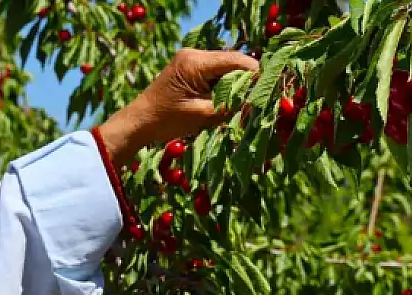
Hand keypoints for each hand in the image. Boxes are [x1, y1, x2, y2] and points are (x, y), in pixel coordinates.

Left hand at [97, 48, 258, 164]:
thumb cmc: (166, 121)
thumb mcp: (203, 115)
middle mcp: (194, 54)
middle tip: (263, 100)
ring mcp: (191, 59)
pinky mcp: (190, 68)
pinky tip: (230, 101)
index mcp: (195, 62)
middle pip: (233, 62)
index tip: (273, 90)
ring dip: (237, 84)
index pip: (237, 62)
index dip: (257, 75)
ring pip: (226, 68)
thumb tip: (258, 101)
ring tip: (247, 103)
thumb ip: (231, 105)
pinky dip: (225, 86)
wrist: (138, 122)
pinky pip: (216, 73)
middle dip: (248, 81)